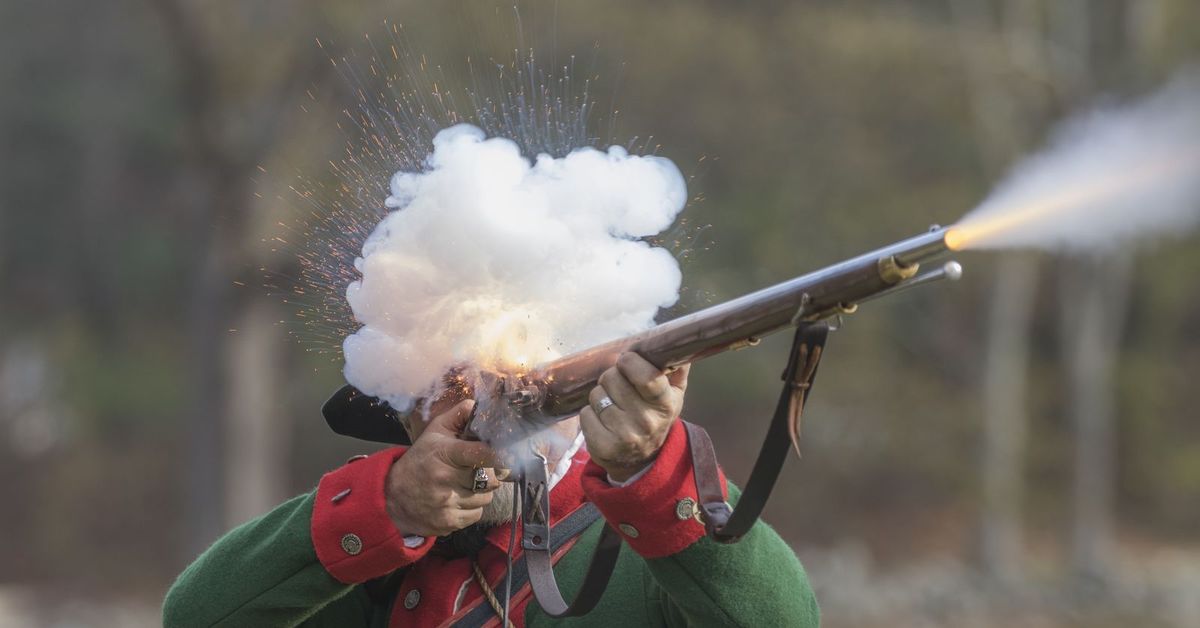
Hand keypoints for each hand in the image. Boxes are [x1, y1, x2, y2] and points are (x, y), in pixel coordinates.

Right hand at [385, 399, 500, 536]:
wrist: (392, 497)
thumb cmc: (419, 460)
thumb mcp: (434, 433)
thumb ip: (458, 416)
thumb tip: (478, 405)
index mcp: (445, 454)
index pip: (480, 453)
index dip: (498, 454)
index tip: (507, 454)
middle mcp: (446, 479)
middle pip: (491, 479)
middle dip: (492, 474)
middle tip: (482, 469)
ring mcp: (448, 503)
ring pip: (486, 497)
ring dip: (482, 491)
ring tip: (466, 484)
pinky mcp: (449, 522)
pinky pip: (477, 514)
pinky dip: (473, 508)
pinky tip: (459, 499)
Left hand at [580, 353, 689, 482]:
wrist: (641, 461)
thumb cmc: (655, 418)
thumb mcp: (673, 396)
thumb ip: (676, 370)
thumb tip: (677, 344)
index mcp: (665, 404)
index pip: (646, 375)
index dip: (630, 362)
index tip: (626, 361)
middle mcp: (646, 421)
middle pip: (612, 378)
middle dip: (611, 378)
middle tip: (620, 389)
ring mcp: (625, 435)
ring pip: (597, 395)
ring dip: (600, 397)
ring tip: (613, 407)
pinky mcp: (603, 446)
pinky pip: (585, 413)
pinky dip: (590, 414)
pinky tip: (603, 422)